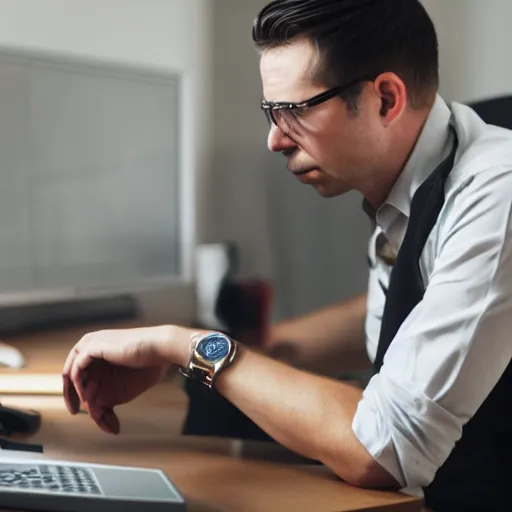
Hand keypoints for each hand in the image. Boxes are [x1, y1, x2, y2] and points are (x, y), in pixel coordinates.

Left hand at [62, 325, 186, 434]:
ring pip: (72, 373)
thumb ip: (111, 393)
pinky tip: (88, 397)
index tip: (87, 409)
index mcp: (101, 349)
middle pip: (71, 373)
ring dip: (75, 393)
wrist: (161, 349)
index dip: (79, 392)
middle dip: (72, 395)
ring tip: (87, 408)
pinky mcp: (92, 347)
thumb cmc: (150, 364)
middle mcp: (93, 344)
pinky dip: (79, 387)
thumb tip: (100, 412)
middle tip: (75, 412)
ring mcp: (91, 344)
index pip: (80, 372)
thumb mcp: (126, 383)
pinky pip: (76, 371)